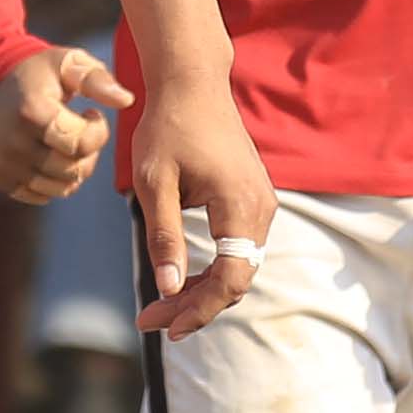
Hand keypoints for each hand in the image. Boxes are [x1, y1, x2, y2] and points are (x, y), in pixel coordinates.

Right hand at [0, 46, 123, 207]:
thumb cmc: (37, 73)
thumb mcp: (67, 63)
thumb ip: (97, 79)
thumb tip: (126, 100)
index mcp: (31, 111)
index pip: (80, 144)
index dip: (97, 131)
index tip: (92, 114)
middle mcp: (14, 143)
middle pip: (73, 170)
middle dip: (87, 152)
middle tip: (79, 130)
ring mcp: (4, 164)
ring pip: (61, 188)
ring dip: (73, 169)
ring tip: (65, 143)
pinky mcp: (0, 178)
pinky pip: (43, 195)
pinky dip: (54, 180)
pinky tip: (50, 154)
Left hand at [115, 62, 275, 340]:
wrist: (192, 84)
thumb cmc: (168, 128)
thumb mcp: (154, 184)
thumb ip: (163, 237)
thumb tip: (168, 289)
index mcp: (240, 204)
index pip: (232, 278)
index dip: (201, 309)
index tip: (166, 327)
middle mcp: (261, 207)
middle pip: (237, 279)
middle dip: (195, 305)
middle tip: (150, 320)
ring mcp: (261, 203)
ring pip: (238, 266)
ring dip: (202, 290)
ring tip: (159, 306)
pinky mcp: (253, 199)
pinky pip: (237, 248)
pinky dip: (211, 269)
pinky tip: (179, 278)